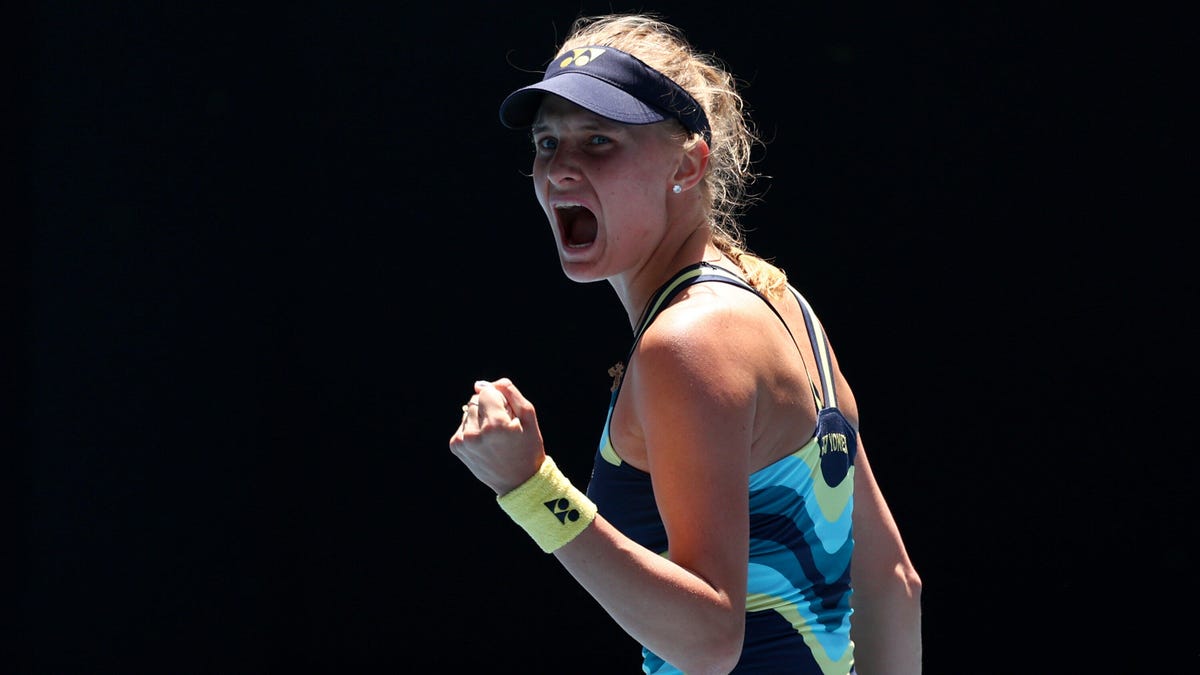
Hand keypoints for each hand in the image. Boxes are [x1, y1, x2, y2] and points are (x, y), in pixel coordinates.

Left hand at [449, 378, 546, 494]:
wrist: (519, 482)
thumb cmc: (528, 447)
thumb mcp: (528, 416)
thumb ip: (509, 392)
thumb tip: (480, 384)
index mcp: (495, 425)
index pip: (488, 392)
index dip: (501, 401)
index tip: (509, 418)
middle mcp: (475, 433)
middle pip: (476, 400)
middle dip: (489, 408)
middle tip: (503, 429)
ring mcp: (463, 441)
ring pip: (468, 411)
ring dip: (480, 418)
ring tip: (494, 437)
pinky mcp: (456, 447)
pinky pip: (463, 424)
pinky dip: (473, 428)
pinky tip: (485, 442)